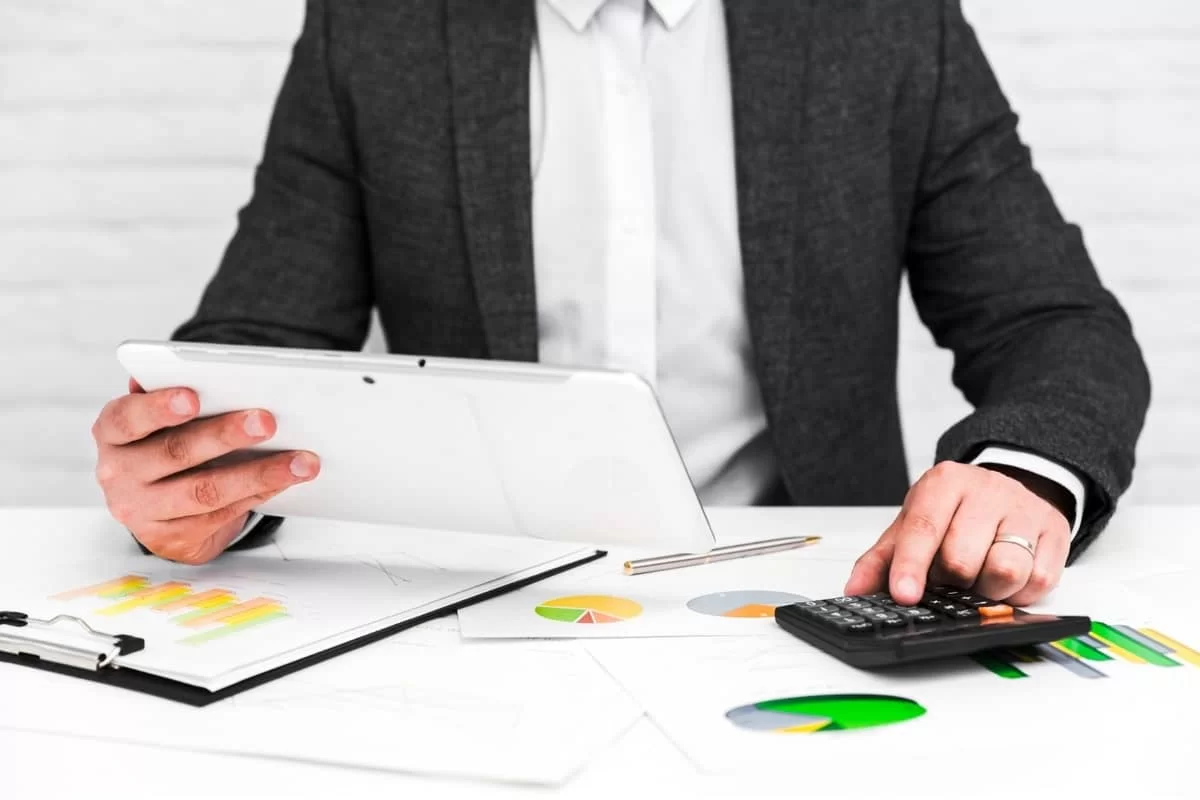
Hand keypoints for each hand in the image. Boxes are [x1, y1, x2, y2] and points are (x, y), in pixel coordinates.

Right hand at [93, 379, 319, 563]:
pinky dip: (261, 493)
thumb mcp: (156, 419)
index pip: (128, 417)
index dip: (158, 407)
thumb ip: (168, 395)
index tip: (193, 396)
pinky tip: (287, 478)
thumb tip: (187, 370)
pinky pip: (224, 514)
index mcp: (113, 433)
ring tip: (300, 460)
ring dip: (259, 474)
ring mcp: (144, 512)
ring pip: (207, 491)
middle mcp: (119, 474)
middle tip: (267, 421)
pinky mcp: (173, 538)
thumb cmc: (162, 445)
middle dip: (226, 435)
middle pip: (176, 453)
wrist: (155, 509)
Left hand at [844, 461, 1069, 606]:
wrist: (1006, 490)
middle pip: (963, 558)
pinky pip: (1038, 581)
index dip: (911, 565)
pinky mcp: (1055, 531)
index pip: (923, 527)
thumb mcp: (910, 526)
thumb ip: (881, 559)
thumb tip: (856, 590)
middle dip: (953, 581)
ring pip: (1005, 571)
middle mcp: (986, 489)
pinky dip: (1018, 592)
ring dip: (987, 589)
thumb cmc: (953, 513)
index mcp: (944, 483)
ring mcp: (1024, 509)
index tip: (904, 594)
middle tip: (951, 577)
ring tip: (979, 576)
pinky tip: (1006, 577)